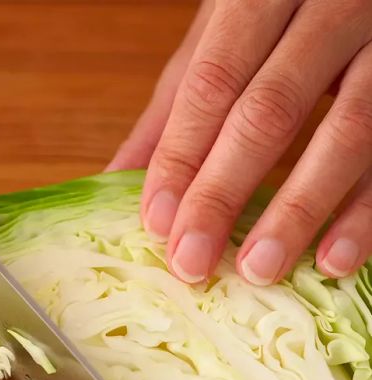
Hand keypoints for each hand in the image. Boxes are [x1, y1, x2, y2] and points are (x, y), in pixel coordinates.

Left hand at [108, 0, 371, 284]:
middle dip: (223, 193)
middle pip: (268, 111)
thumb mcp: (220, 36)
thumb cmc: (283, 8)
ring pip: (346, 130)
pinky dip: (366, 211)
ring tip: (259, 269)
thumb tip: (115, 177)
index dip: (182, 155)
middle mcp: (329, 8)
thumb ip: (175, 105)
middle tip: (192, 262)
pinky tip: (335, 258)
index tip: (157, 223)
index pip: (212, 83)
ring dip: (296, 211)